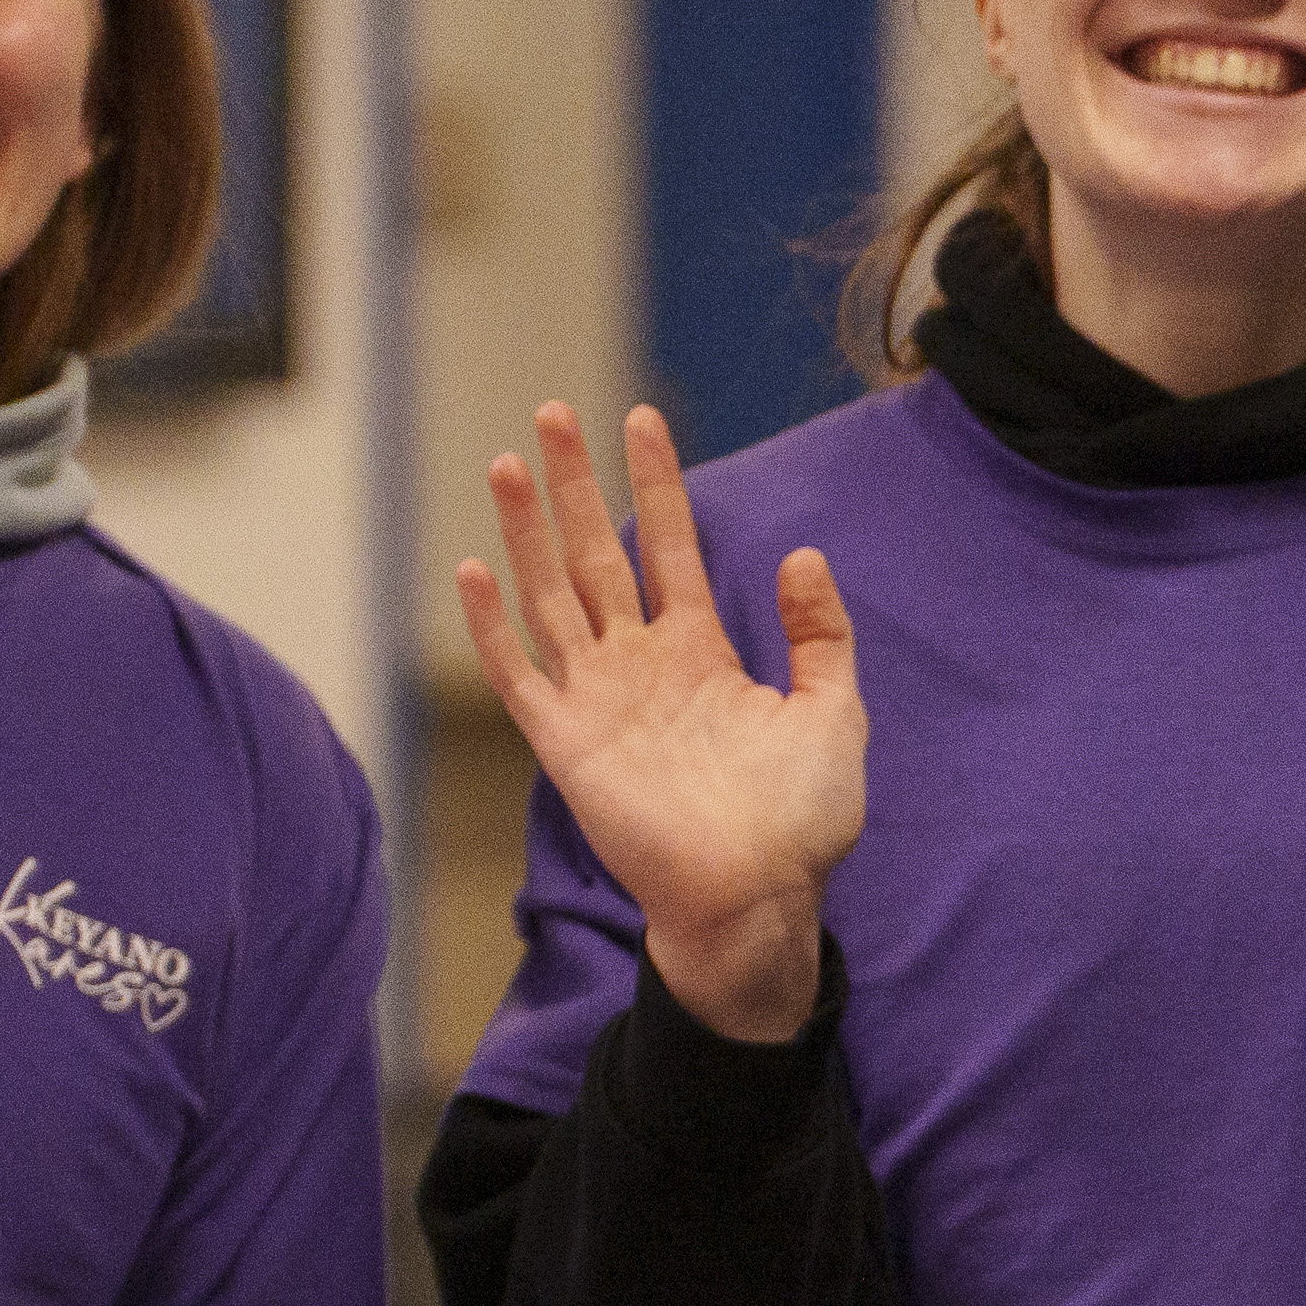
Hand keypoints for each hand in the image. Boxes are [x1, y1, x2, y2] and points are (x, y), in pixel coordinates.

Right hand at [460, 403, 866, 1041]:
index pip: (670, 544)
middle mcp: (641, 665)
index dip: (656, 482)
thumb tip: (801, 554)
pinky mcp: (565, 742)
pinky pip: (518, 673)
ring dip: (525, 530)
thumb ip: (820, 632)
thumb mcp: (833, 710)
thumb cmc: (801, 820)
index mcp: (701, 652)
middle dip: (574, 483)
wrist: (756, 896)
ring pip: (549, 595)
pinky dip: (490, 625)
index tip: (642, 418)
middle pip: (595, 552)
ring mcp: (598, 699)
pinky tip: (471, 568)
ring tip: (506, 461)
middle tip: (552, 410)